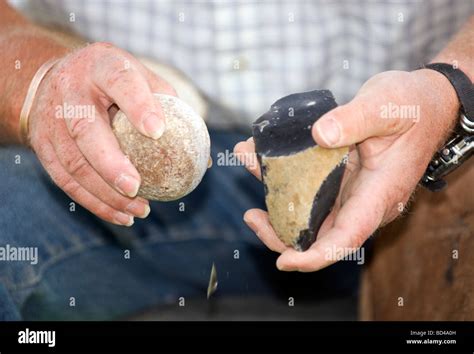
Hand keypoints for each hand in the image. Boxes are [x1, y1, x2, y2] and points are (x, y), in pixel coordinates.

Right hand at [28, 42, 176, 225]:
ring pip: (74, 163)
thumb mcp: (140, 78)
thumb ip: (170, 109)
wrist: (57, 78)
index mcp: (102, 66)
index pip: (120, 81)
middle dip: (110, 163)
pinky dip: (95, 203)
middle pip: (85, 130)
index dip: (138, 106)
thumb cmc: (114, 82)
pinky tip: (121, 216)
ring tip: (140, 211)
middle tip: (136, 188)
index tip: (158, 131)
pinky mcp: (43, 145)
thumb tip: (205, 160)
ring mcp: (51, 119)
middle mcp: (71, 90)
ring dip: (106, 194)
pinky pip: (66, 181)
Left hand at [235, 69, 458, 271]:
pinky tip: (260, 155)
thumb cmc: (413, 107)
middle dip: (281, 234)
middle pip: (320, 235)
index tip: (284, 261)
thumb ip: (355, 119)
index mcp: (380, 193)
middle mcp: (362, 201)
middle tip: (251, 216)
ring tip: (248, 164)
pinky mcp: (338, 178)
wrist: (424, 104)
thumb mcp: (387, 105)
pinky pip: (306, 188)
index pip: (347, 237)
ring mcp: (348, 192)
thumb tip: (319, 134)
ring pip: (308, 214)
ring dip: (275, 201)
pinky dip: (282, 177)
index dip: (316, 256)